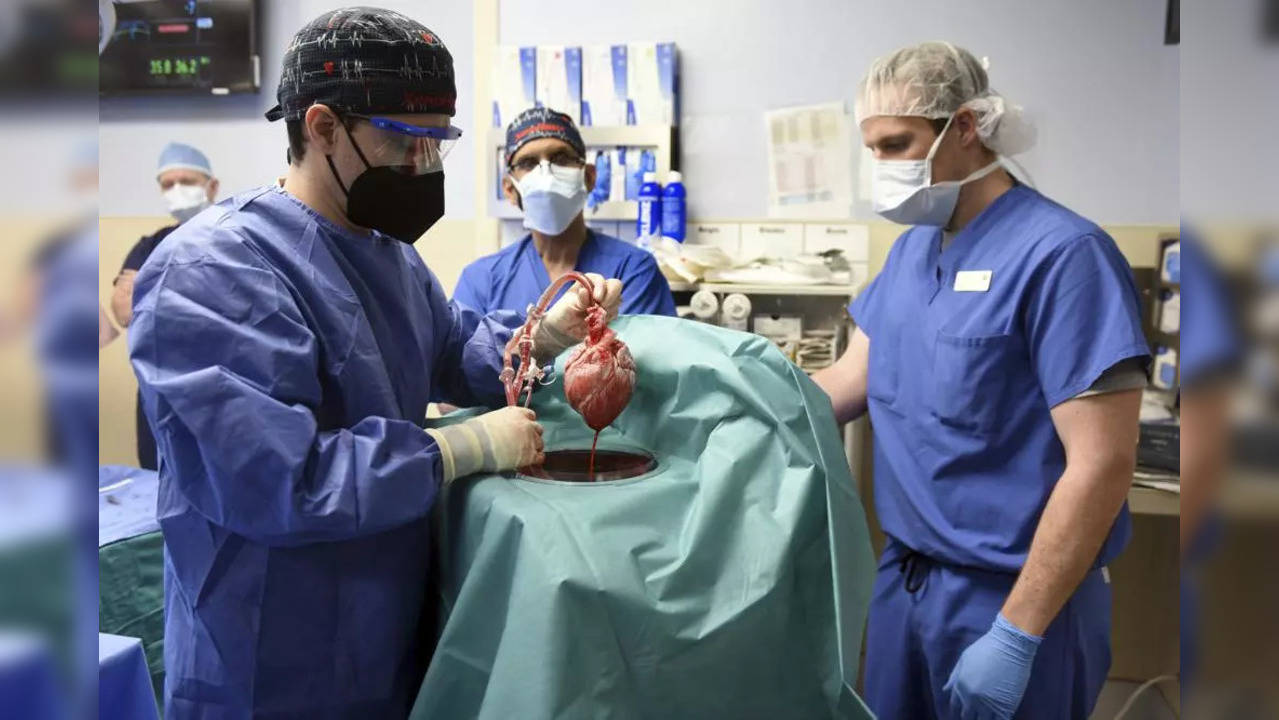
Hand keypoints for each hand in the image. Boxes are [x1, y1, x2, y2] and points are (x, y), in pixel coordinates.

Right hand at [425, 407, 544, 481]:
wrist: (476, 444)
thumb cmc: (477, 431)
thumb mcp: (491, 418)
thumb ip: (501, 421)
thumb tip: (498, 428)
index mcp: (516, 413)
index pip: (530, 415)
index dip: (527, 423)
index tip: (522, 429)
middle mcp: (527, 424)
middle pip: (537, 429)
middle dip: (532, 435)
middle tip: (523, 442)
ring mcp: (530, 439)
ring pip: (540, 443)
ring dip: (534, 447)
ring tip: (525, 454)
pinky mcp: (530, 455)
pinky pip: (540, 457)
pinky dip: (536, 459)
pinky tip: (529, 462)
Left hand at [534, 273, 622, 360]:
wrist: (563, 329)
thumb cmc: (563, 313)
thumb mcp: (569, 305)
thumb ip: (579, 299)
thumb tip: (585, 291)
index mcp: (588, 282)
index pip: (601, 279)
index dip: (602, 287)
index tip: (597, 299)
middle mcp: (599, 289)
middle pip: (615, 286)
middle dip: (610, 297)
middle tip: (602, 307)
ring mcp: (605, 300)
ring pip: (617, 301)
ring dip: (609, 309)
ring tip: (595, 316)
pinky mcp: (608, 313)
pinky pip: (615, 313)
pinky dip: (609, 318)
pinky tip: (598, 322)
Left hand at [942, 614, 1040, 719]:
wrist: (1010, 645)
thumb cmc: (986, 648)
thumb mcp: (964, 660)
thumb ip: (954, 677)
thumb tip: (945, 690)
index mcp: (960, 686)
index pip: (955, 706)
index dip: (959, 709)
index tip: (965, 709)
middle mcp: (971, 698)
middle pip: (967, 716)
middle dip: (971, 716)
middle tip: (977, 713)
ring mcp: (989, 704)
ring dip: (984, 718)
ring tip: (988, 715)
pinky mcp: (1006, 706)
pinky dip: (998, 719)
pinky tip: (999, 716)